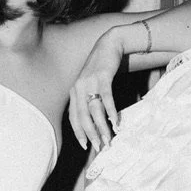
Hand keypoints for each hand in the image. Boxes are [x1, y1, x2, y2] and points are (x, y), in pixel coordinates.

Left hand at [68, 31, 125, 151]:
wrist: (109, 44)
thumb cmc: (101, 67)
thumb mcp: (90, 83)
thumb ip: (89, 99)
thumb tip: (96, 120)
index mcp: (74, 92)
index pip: (73, 117)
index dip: (79, 132)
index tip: (85, 146)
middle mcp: (78, 88)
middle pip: (82, 117)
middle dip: (91, 134)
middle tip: (100, 147)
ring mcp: (89, 82)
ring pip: (94, 111)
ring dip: (102, 127)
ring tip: (109, 139)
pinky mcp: (102, 77)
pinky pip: (106, 98)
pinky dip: (111, 112)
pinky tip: (116, 122)